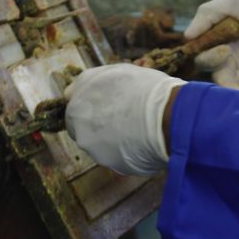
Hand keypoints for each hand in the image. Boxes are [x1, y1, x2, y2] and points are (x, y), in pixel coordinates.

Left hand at [64, 64, 185, 176]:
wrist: (167, 117)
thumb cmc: (145, 89)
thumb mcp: (114, 73)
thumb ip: (90, 83)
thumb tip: (72, 92)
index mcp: (78, 101)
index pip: (75, 109)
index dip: (92, 107)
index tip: (107, 107)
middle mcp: (79, 126)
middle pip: (85, 129)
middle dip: (99, 126)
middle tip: (124, 120)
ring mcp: (93, 148)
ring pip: (100, 145)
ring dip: (113, 140)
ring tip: (137, 131)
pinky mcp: (110, 164)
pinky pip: (116, 158)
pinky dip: (125, 153)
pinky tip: (142, 144)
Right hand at [188, 0, 238, 92]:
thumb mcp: (235, 2)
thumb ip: (207, 14)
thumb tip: (186, 36)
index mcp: (218, 35)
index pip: (201, 51)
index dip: (206, 55)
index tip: (224, 50)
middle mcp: (228, 52)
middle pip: (212, 70)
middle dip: (217, 71)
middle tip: (229, 58)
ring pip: (227, 84)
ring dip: (229, 89)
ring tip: (238, 91)